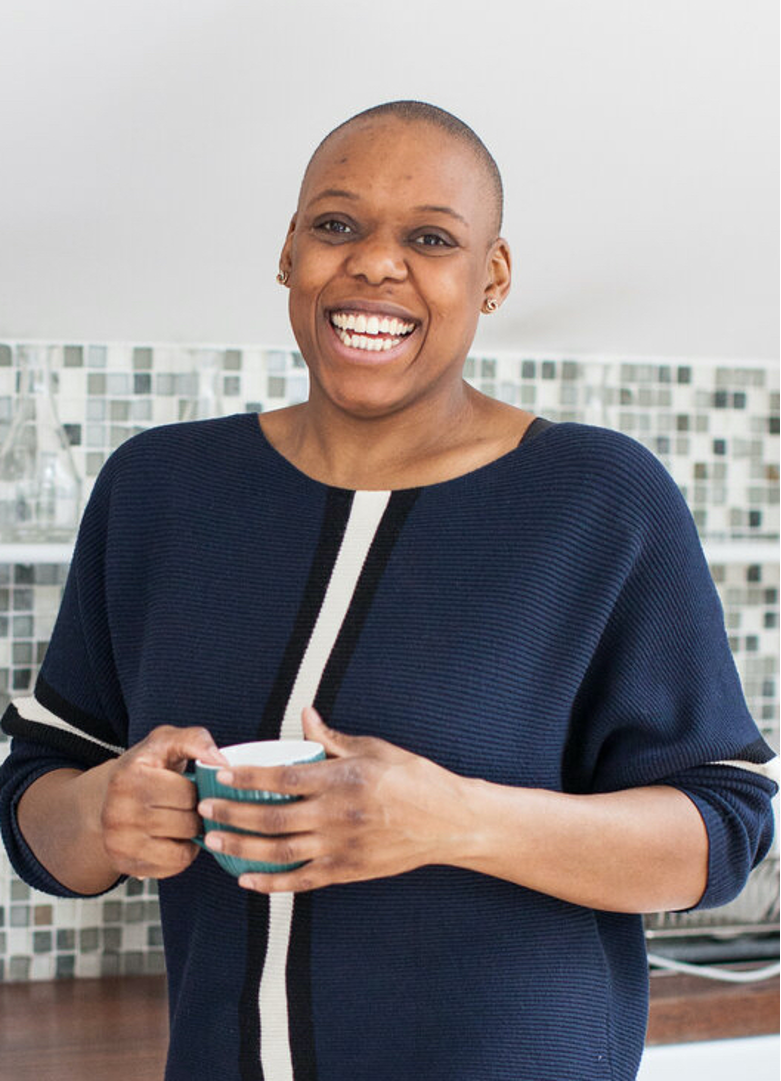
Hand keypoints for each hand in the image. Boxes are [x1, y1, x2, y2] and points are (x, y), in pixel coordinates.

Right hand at [100, 725, 226, 879]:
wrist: (106, 798)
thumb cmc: (145, 767)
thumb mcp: (166, 741)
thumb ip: (195, 740)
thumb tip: (221, 762)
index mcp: (129, 778)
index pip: (187, 794)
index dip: (197, 789)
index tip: (189, 786)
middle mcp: (118, 813)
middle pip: (186, 823)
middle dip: (197, 814)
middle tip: (189, 806)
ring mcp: (119, 843)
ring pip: (183, 851)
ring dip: (192, 837)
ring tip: (184, 821)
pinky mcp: (125, 865)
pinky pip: (173, 868)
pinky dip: (181, 855)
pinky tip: (173, 839)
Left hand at [199, 706, 473, 892]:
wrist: (450, 822)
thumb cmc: (414, 779)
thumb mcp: (375, 749)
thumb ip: (334, 738)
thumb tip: (305, 715)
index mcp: (341, 779)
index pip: (282, 776)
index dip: (247, 776)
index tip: (221, 773)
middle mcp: (336, 815)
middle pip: (271, 816)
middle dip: (231, 812)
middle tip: (204, 808)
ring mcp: (340, 847)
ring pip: (278, 851)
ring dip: (241, 846)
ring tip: (214, 839)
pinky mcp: (347, 872)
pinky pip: (302, 880)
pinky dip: (271, 882)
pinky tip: (247, 879)